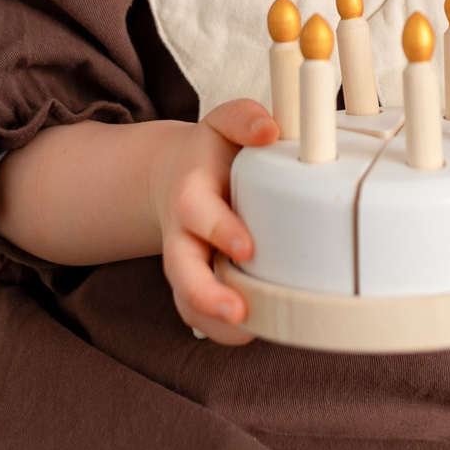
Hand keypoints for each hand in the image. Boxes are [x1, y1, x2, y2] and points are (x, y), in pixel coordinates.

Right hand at [147, 98, 277, 343]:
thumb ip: (244, 118)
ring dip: (212, 319)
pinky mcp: (197, 281)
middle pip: (180, 268)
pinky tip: (252, 331)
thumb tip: (270, 130)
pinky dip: (220, 329)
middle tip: (237, 310)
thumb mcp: (224, 123)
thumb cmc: (215, 151)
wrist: (180, 173)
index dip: (220, 229)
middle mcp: (183, 232)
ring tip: (246, 330)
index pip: (198, 212)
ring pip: (185, 298)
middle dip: (204, 291)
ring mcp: (187, 261)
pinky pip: (198, 313)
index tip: (246, 248)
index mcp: (192, 192)